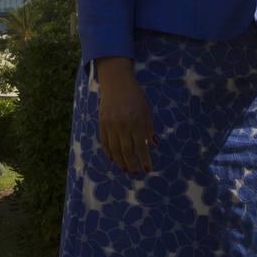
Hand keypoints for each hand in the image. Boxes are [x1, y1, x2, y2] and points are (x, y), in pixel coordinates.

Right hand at [96, 58, 155, 173]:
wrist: (117, 83)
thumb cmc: (135, 97)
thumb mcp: (146, 111)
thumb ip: (149, 129)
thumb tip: (153, 145)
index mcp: (137, 122)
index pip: (141, 147)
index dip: (144, 160)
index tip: (148, 170)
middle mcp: (124, 125)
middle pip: (127, 151)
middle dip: (132, 165)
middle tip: (135, 173)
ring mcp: (111, 125)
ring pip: (115, 150)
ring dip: (120, 162)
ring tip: (125, 169)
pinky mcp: (102, 123)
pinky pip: (105, 143)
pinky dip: (109, 153)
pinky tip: (114, 159)